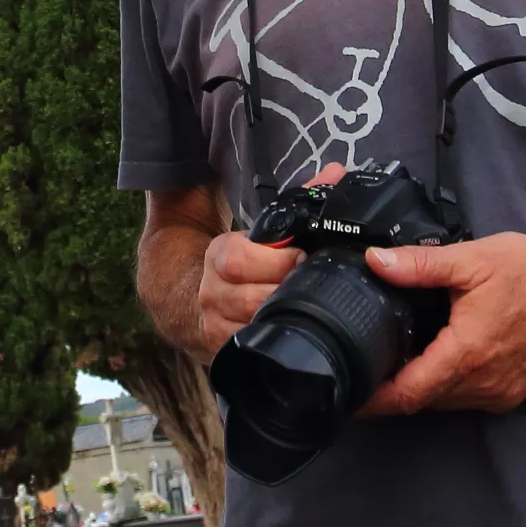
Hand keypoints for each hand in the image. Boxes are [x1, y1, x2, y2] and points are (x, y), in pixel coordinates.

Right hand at [192, 162, 350, 356]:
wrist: (189, 298)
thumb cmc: (240, 261)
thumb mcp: (260, 231)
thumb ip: (299, 200)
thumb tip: (336, 172)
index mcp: (220, 255)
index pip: (240, 258)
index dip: (277, 261)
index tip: (303, 258)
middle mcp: (213, 292)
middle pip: (250, 298)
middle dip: (287, 294)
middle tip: (314, 289)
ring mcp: (216, 325)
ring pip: (252, 329)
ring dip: (285, 322)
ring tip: (310, 314)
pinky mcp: (224, 353)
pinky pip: (252, 354)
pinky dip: (275, 347)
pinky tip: (296, 339)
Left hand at [354, 229, 525, 416]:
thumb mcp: (470, 259)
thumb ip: (418, 265)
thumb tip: (376, 262)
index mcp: (469, 353)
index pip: (409, 393)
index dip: (374, 399)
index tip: (349, 395)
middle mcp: (485, 382)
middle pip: (423, 399)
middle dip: (393, 389)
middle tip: (365, 365)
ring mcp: (501, 392)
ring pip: (445, 402)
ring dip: (421, 387)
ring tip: (397, 359)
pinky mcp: (512, 392)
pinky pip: (467, 399)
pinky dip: (447, 385)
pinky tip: (439, 357)